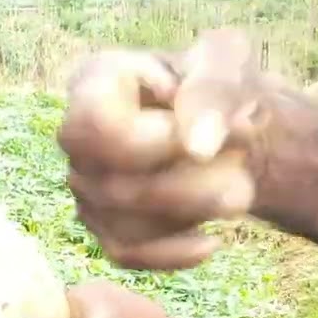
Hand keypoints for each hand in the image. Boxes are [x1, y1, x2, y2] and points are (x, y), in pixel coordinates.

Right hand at [59, 28, 270, 270]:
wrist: (221, 130)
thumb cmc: (215, 87)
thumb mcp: (228, 63)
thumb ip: (215, 90)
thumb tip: (199, 147)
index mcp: (91, 84)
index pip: (99, 128)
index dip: (162, 139)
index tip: (213, 127)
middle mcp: (75, 142)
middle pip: (117, 185)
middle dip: (195, 182)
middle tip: (243, 159)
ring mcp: (85, 190)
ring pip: (126, 225)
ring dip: (196, 213)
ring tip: (239, 184)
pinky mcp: (103, 229)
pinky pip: (128, 254)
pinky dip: (176, 253)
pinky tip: (212, 239)